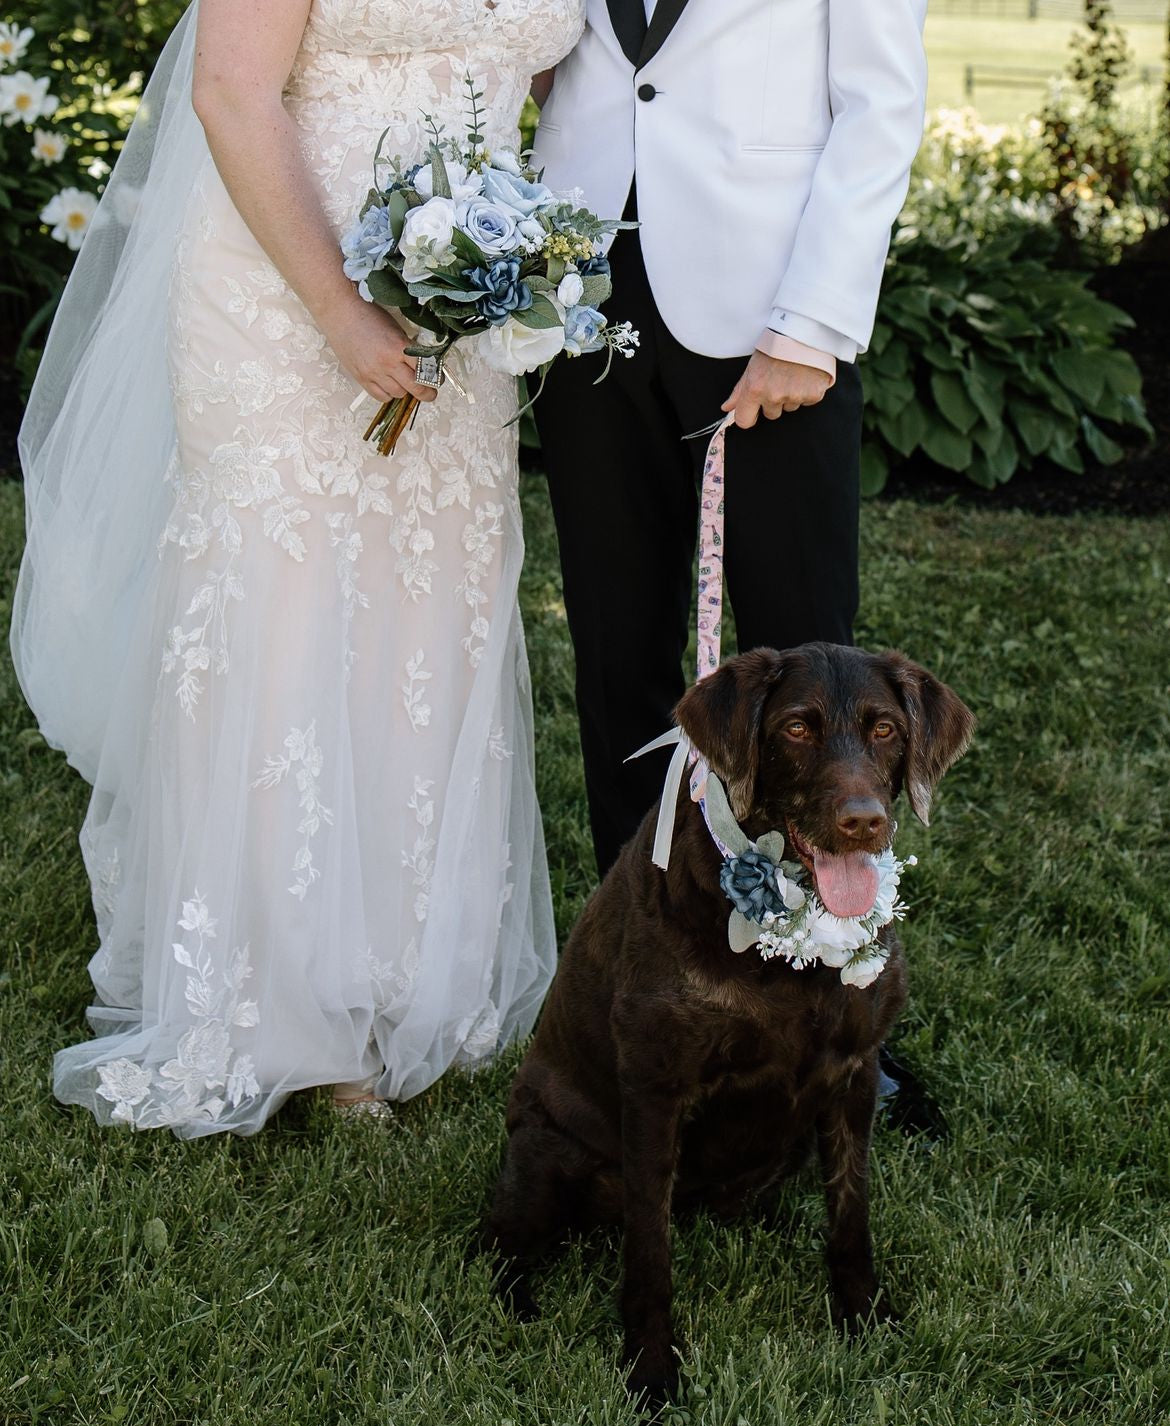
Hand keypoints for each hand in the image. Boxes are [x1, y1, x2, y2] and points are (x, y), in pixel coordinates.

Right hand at [322, 297, 438, 404]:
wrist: (341, 313)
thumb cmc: (367, 316)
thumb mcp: (396, 328)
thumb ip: (408, 347)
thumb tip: (422, 363)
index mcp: (399, 347)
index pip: (425, 369)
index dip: (435, 378)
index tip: (437, 379)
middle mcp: (387, 363)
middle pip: (415, 387)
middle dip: (427, 393)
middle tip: (430, 392)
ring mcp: (373, 372)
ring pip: (399, 394)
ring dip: (405, 391)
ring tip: (405, 383)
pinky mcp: (362, 378)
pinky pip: (381, 396)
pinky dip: (388, 394)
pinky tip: (389, 385)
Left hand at [721, 351, 830, 429]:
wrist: (805, 329)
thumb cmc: (777, 344)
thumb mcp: (753, 364)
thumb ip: (740, 390)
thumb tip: (728, 407)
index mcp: (755, 389)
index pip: (745, 420)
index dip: (748, 416)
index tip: (752, 411)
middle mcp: (774, 396)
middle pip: (771, 414)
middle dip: (773, 402)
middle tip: (778, 380)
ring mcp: (795, 397)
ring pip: (790, 407)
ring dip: (791, 396)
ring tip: (794, 374)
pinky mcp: (814, 395)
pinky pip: (808, 401)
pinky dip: (808, 391)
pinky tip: (807, 375)